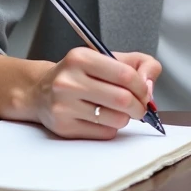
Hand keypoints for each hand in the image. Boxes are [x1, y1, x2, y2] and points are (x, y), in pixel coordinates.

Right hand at [29, 47, 161, 139]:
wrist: (41, 91)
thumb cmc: (80, 74)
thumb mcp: (107, 57)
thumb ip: (139, 63)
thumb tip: (149, 86)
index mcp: (81, 58)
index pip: (125, 75)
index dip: (142, 86)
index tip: (145, 91)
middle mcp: (68, 81)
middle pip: (122, 99)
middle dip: (139, 106)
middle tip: (139, 106)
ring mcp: (64, 106)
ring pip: (116, 119)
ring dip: (125, 118)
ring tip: (118, 110)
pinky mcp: (64, 127)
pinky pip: (104, 133)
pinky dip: (111, 127)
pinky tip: (101, 118)